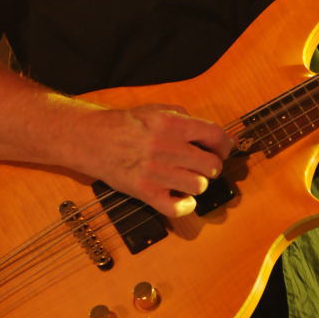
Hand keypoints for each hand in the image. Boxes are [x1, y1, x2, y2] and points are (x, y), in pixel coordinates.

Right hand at [78, 103, 233, 217]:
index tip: (224, 149)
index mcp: (172, 124)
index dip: (225, 144)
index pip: (215, 136)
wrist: (93, 140)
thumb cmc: (126, 125)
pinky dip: (184, 206)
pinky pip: (178, 208)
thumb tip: (211, 134)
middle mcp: (167, 147)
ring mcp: (156, 172)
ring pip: (198, 186)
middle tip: (204, 165)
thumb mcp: (157, 109)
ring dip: (197, 184)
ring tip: (188, 179)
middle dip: (212, 166)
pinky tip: (181, 197)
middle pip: (211, 165)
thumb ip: (185, 117)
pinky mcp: (145, 192)